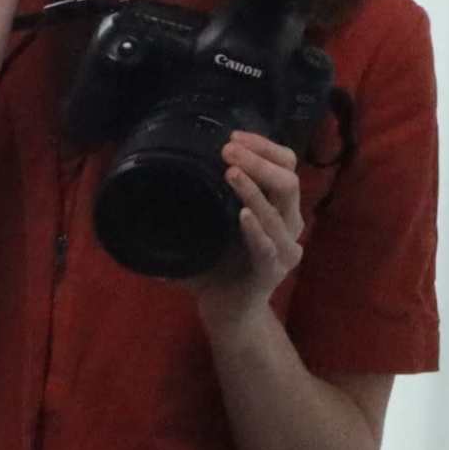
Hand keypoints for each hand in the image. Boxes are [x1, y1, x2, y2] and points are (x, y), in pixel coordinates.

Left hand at [192, 132, 307, 331]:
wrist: (227, 313)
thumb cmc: (217, 268)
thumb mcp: (207, 228)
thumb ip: (197, 202)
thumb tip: (159, 175)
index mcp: (278, 209)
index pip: (285, 166)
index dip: (265, 148)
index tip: (234, 136)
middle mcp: (288, 225)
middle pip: (288, 180)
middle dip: (259, 160)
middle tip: (228, 149)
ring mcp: (284, 248)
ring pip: (280, 209)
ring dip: (254, 188)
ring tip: (231, 171)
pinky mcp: (273, 270)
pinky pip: (267, 245)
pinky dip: (256, 228)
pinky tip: (243, 214)